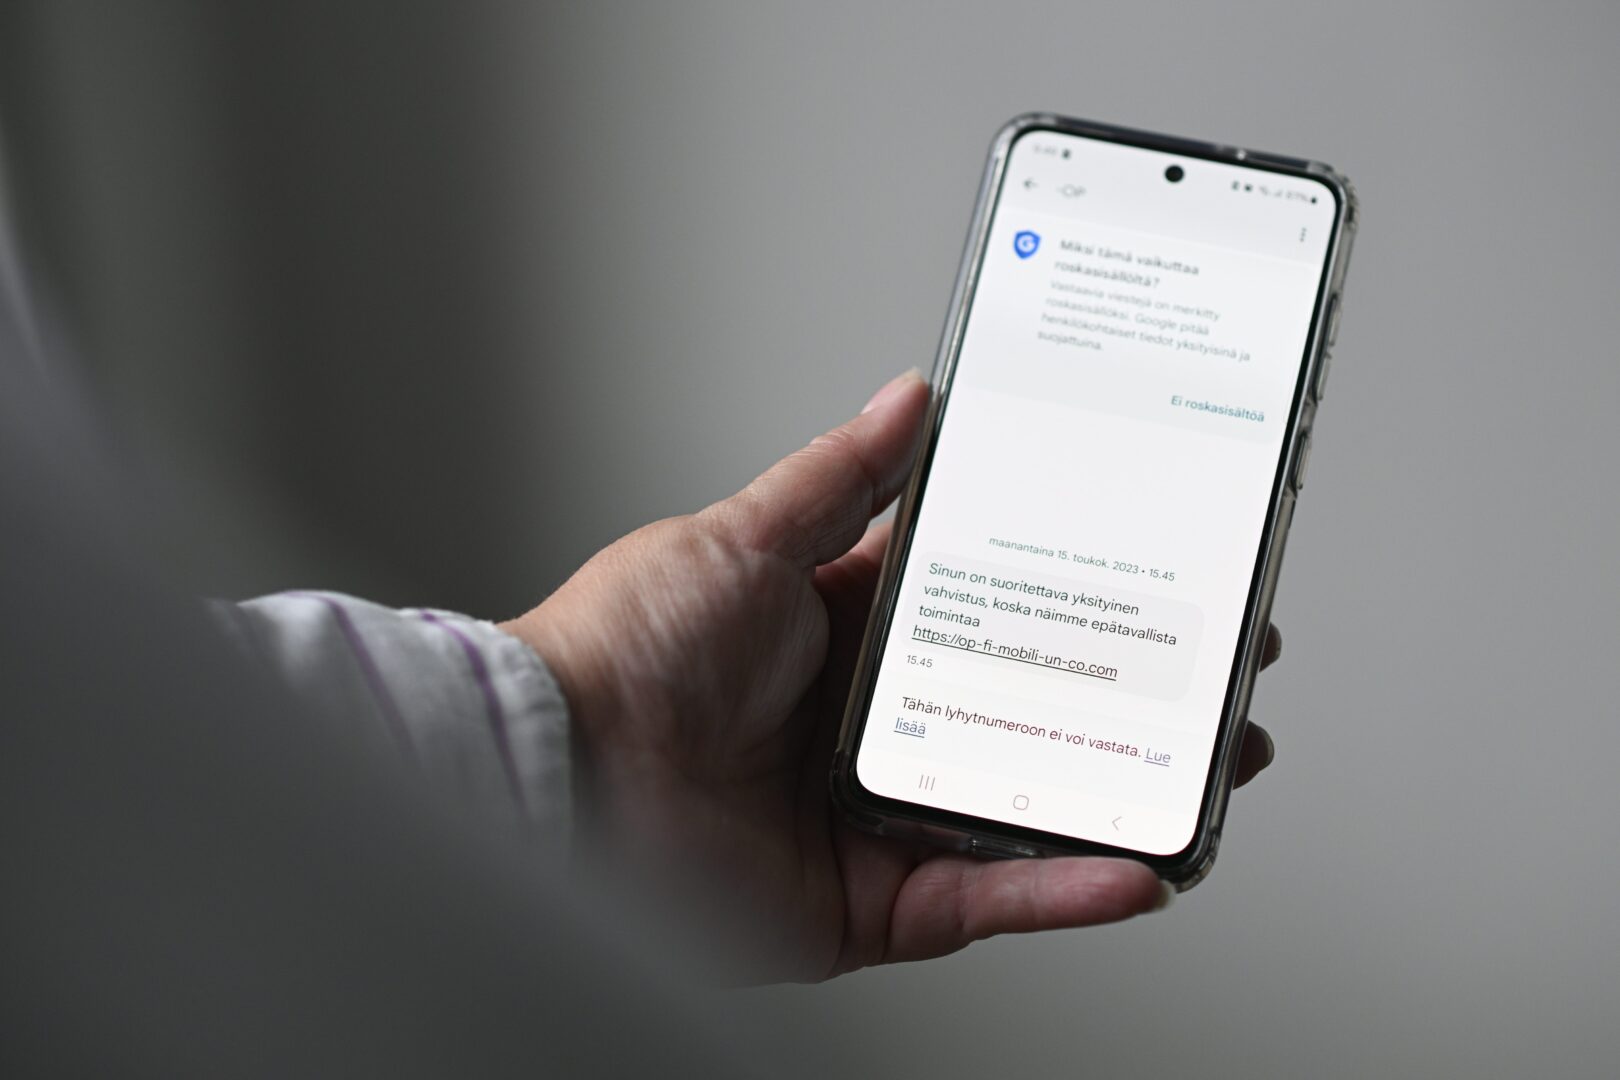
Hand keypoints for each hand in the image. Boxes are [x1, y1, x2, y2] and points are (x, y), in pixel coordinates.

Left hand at [502, 371, 1277, 982]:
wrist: (554, 778)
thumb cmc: (624, 652)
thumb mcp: (744, 535)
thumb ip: (839, 476)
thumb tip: (908, 397)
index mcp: (839, 631)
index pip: (983, 606)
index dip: (1067, 590)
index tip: (1147, 568)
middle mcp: (865, 723)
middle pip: (1022, 709)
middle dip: (1123, 691)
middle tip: (1208, 662)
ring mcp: (872, 814)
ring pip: (1027, 804)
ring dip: (1125, 788)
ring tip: (1213, 761)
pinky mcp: (866, 900)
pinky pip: (985, 895)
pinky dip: (1064, 887)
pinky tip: (1138, 862)